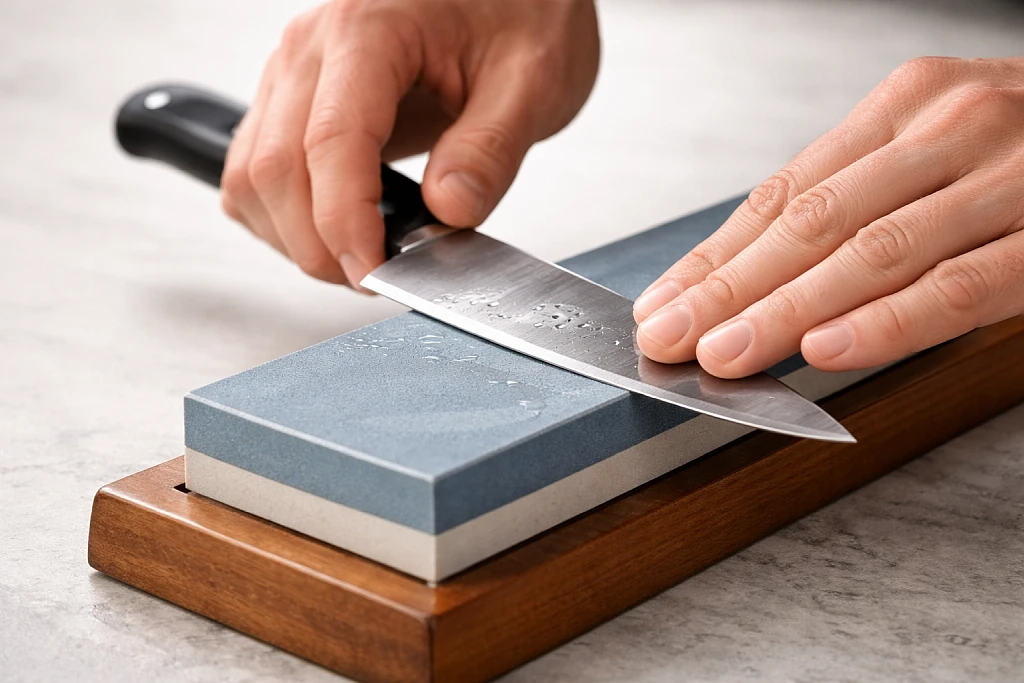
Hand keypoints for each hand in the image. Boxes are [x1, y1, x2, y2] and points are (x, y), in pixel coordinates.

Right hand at [221, 0, 599, 286]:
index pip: (330, 144)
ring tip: (360, 257)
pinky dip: (283, 215)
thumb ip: (490, 149)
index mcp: (369, 30)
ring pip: (251, 175)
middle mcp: (312, 47)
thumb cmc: (520, 11)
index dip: (346, 224)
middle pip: (272, 169)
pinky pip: (255, 169)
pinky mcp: (292, 97)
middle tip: (377, 278)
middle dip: (318, 244)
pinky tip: (337, 226)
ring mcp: (293, 72)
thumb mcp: (533, 80)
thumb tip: (448, 212)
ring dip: (294, 236)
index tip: (379, 273)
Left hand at [633, 57, 1023, 376]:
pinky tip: (828, 349)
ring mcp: (1006, 174)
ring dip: (785, 313)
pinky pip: (959, 286)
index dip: (714, 256)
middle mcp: (947, 128)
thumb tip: (753, 276)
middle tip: (669, 338)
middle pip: (810, 222)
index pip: (782, 193)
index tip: (663, 303)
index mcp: (904, 108)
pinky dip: (888, 321)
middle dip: (728, 290)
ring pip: (872, 253)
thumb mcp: (934, 153)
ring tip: (724, 355)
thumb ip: (860, 200)